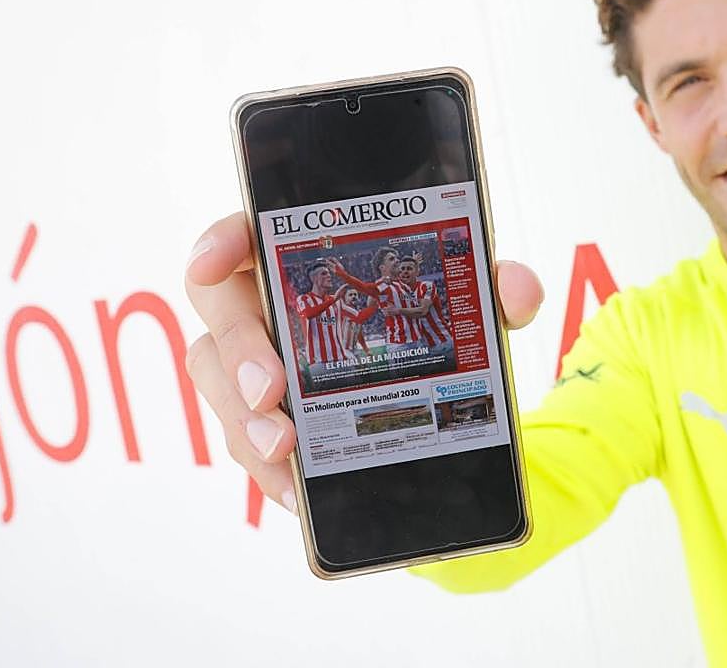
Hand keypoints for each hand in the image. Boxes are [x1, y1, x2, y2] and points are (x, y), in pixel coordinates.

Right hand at [184, 214, 543, 515]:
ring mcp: (253, 364)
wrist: (431, 396)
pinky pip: (246, 444)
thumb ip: (488, 287)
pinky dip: (270, 471)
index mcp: (299, 255)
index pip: (244, 234)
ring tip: (287, 452)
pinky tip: (298, 491)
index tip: (209, 262)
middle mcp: (264, 303)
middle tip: (269, 390)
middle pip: (220, 312)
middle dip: (238, 350)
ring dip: (245, 421)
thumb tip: (517, 291)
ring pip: (221, 384)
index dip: (217, 242)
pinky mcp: (261, 420)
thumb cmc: (423, 320)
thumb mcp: (464, 302)